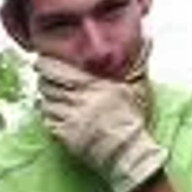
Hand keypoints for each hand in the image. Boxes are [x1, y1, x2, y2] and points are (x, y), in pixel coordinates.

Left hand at [36, 42, 166, 191]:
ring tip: (54, 97)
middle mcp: (81, 101)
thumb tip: (147, 38)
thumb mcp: (136, 89)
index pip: (60, 71)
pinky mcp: (66, 135)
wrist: (129, 153)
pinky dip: (49, 116)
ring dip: (47, 99)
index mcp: (95, 87)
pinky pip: (48, 121)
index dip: (47, 65)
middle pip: (49, 86)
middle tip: (45, 79)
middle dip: (44, 81)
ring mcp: (72, 119)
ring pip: (46, 103)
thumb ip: (136, 64)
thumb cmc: (133, 121)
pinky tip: (57, 114)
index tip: (43, 61)